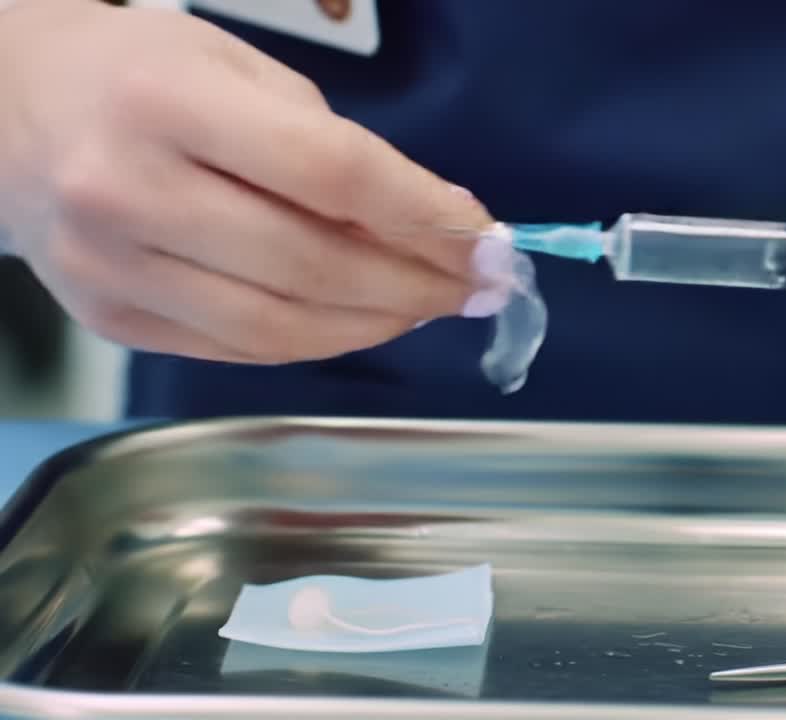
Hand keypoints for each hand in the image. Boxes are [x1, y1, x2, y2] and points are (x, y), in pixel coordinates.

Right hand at [0, 0, 513, 363]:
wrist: (6, 113)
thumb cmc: (142, 76)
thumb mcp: (240, 71)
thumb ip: (332, 148)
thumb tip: (434, 229)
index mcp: (168, 105)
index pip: (332, 175)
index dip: (425, 218)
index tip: (489, 243)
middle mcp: (128, 192)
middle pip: (312, 267)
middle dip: (416, 286)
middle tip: (477, 288)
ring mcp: (111, 269)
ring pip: (280, 330)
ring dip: (376, 326)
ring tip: (426, 307)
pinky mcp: (110, 322)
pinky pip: (241, 350)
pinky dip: (316, 342)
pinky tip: (358, 319)